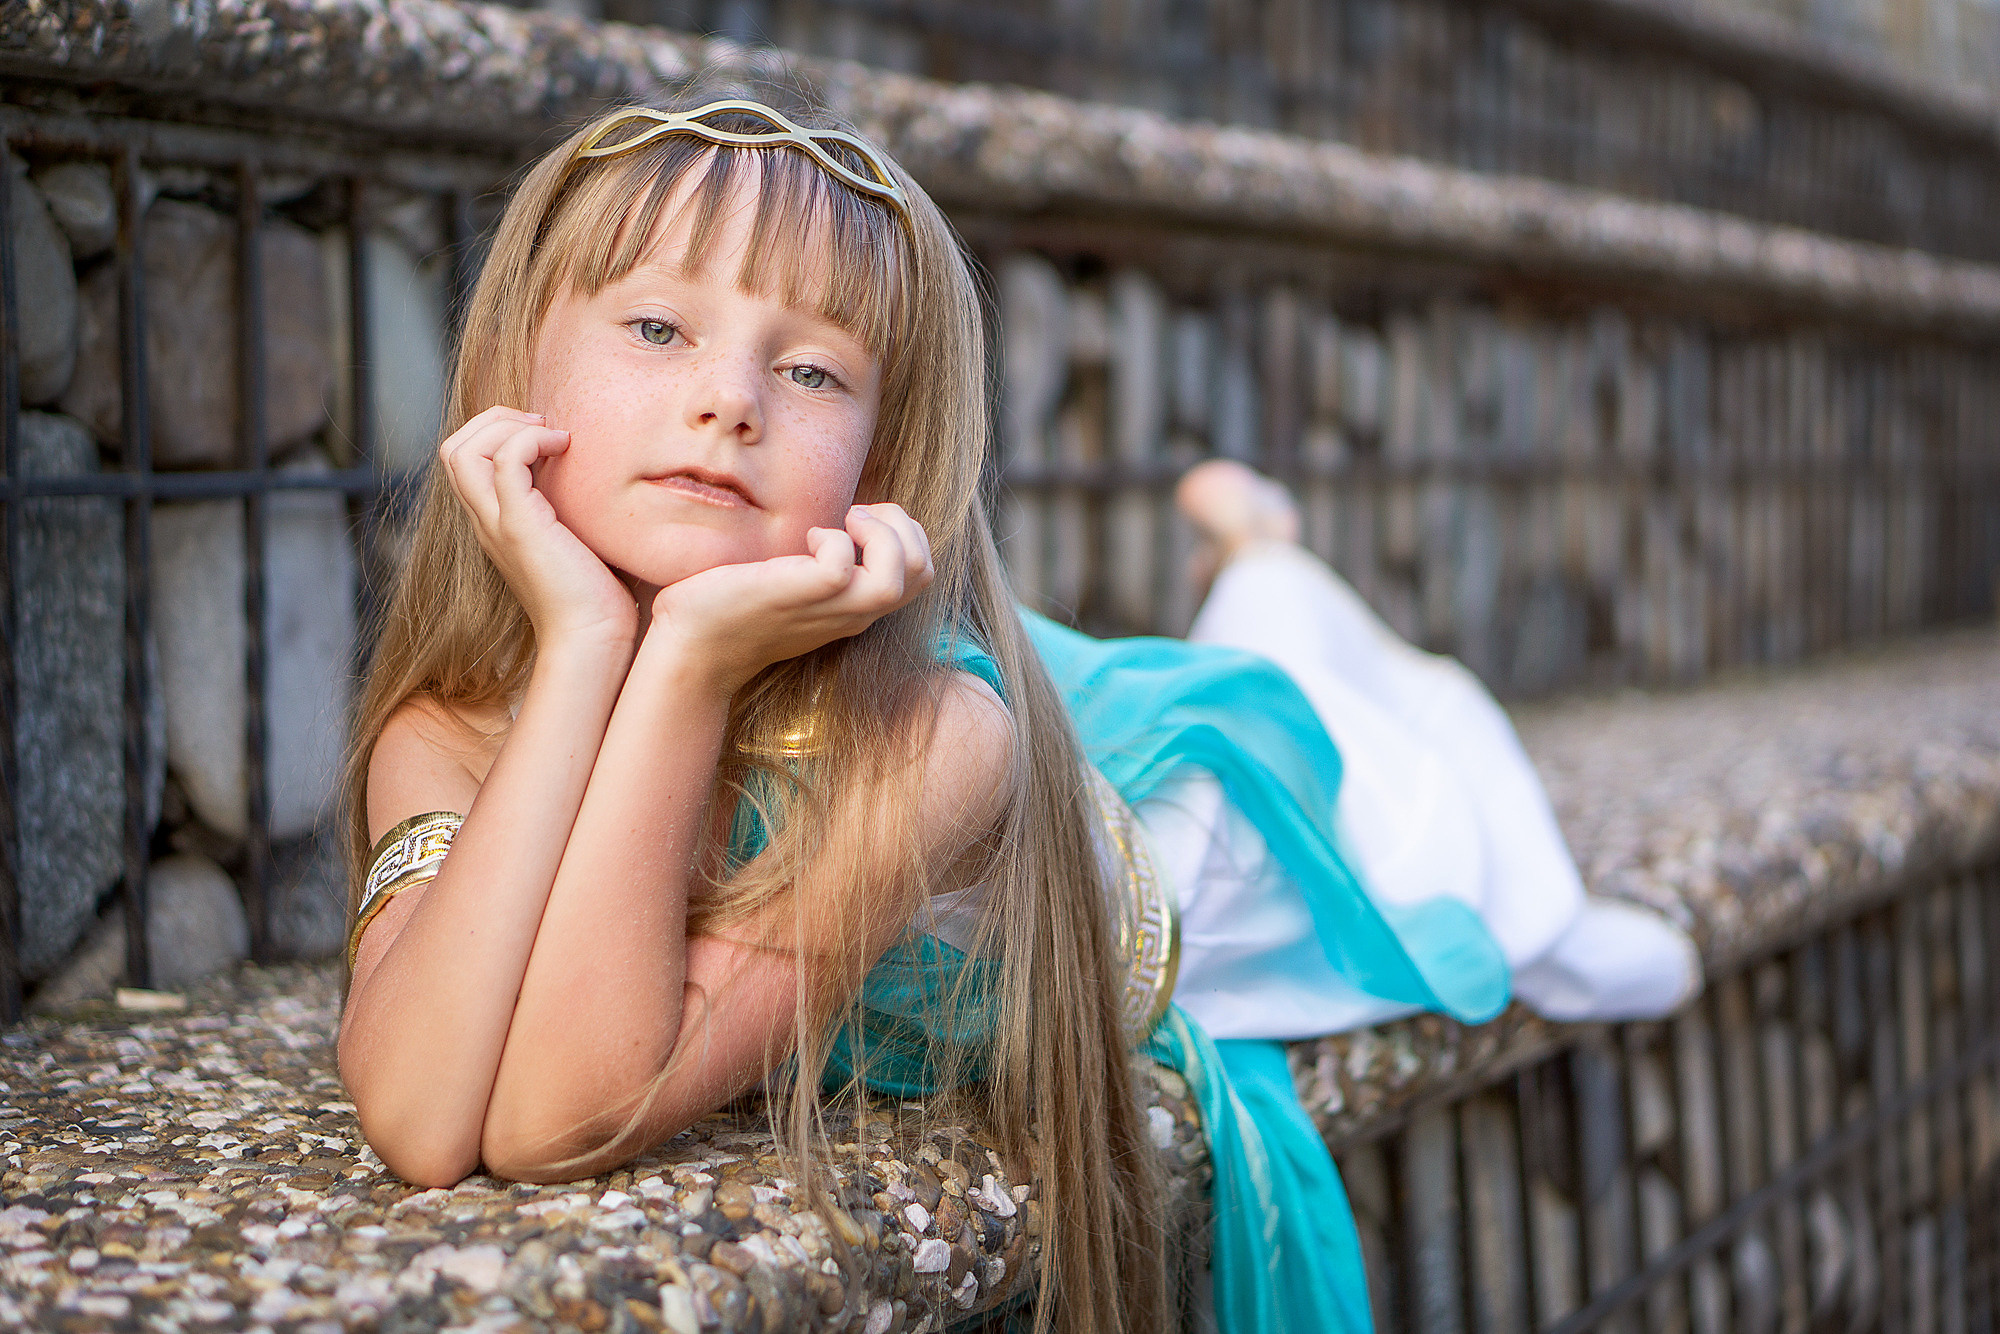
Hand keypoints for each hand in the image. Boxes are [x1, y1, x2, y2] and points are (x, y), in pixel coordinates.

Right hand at [439, 406, 636, 649]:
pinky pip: (505, 461)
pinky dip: (531, 439)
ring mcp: (497, 524)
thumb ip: (569, 510)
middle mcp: (487, 522)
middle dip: (494, 419)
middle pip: (453, 448)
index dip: (496, 431)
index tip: (545, 434)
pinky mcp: (520, 527)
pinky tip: (565, 447)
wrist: (592, 639)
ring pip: (463, 450)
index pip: (463, 460)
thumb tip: (598, 479)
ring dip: (507, 425)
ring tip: (553, 435)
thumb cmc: (597, 596)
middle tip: (543, 426)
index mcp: (495, 522)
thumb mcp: (577, 540)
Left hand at [648, 503, 933, 695]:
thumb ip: (819, 564)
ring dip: (882, 531)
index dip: (904, 533)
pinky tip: (805, 540)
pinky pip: (845, 565)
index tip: (857, 522)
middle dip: (902, 523)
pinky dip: (833, 539)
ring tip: (843, 522)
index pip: (922, 573)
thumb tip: (824, 519)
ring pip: (907, 571)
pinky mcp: (804, 596)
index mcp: (856, 607)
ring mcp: (833, 607)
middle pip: (925, 569)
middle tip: (854, 516)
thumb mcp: (793, 585)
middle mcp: (854, 611)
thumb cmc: (733, 610)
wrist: (695, 647)